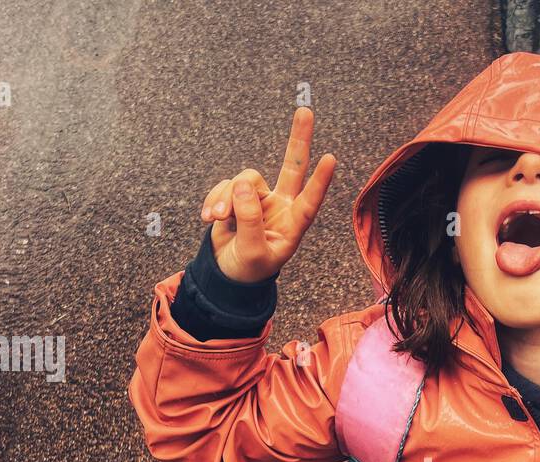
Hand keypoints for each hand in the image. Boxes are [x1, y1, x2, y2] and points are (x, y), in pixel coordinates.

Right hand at [200, 107, 336, 282]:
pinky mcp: (237, 195)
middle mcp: (281, 206)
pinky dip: (214, 199)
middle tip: (305, 111)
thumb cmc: (248, 268)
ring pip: (245, 180)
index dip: (319, 181)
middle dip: (298, 139)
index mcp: (292, 225)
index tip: (331, 159)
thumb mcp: (252, 252)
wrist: (226, 272)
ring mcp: (259, 198)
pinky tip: (208, 218)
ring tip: (217, 218)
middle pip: (292, 167)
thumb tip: (243, 185)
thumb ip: (250, 221)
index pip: (309, 201)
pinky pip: (225, 186)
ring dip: (226, 198)